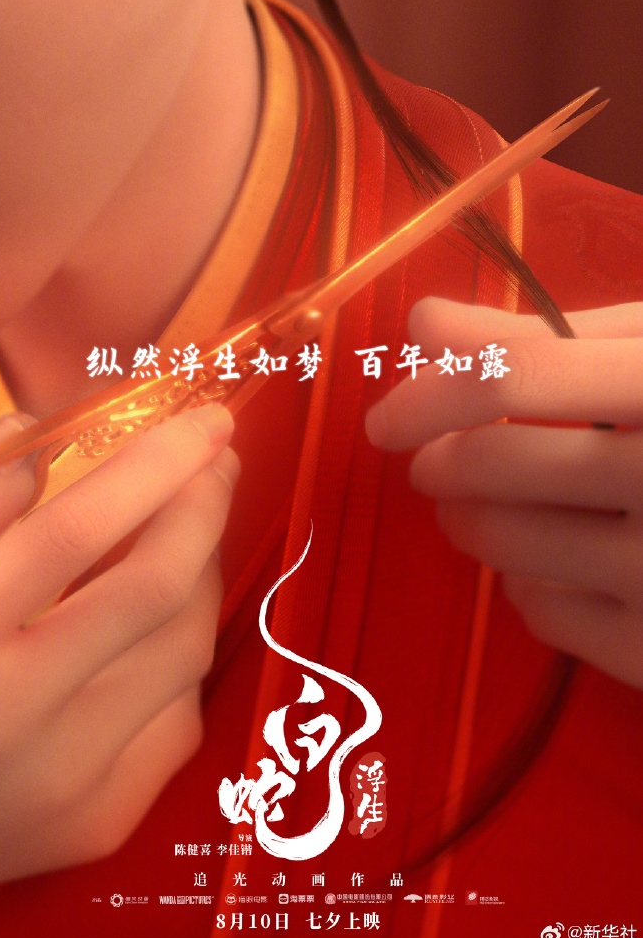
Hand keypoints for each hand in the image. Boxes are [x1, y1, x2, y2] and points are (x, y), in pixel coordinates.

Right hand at [0, 404, 237, 889]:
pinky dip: (176, 656)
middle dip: (203, 509)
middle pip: (153, 590)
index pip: (72, 531)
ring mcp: (66, 784)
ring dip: (199, 576)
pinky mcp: (99, 822)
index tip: (208, 420)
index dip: (154, 464)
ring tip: (186, 533)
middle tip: (218, 463)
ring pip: (184, 651)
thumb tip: (41, 433)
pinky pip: (178, 716)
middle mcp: (14, 719)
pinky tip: (154, 628)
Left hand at [365, 296, 642, 689]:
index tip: (386, 416)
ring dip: (466, 520)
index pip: (517, 377)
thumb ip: (547, 340)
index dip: (433, 391)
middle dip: (440, 463)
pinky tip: (550, 562)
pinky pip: (542, 615)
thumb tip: (423, 321)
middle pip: (495, 467)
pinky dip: (522, 585)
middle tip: (433, 464)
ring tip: (476, 504)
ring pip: (504, 544)